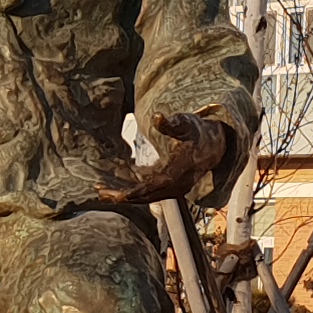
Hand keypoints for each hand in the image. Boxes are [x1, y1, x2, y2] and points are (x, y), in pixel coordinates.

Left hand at [95, 112, 230, 209]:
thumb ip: (171, 123)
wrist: (212, 145)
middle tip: (100, 191)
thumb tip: (157, 116)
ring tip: (101, 190)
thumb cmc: (197, 133)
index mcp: (178, 173)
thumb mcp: (186, 124)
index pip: (154, 187)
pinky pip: (146, 190)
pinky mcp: (166, 185)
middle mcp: (175, 186)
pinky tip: (114, 181)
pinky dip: (130, 188)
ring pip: (145, 195)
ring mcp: (171, 188)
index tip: (118, 194)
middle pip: (146, 196)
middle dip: (122, 196)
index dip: (135, 191)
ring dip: (123, 194)